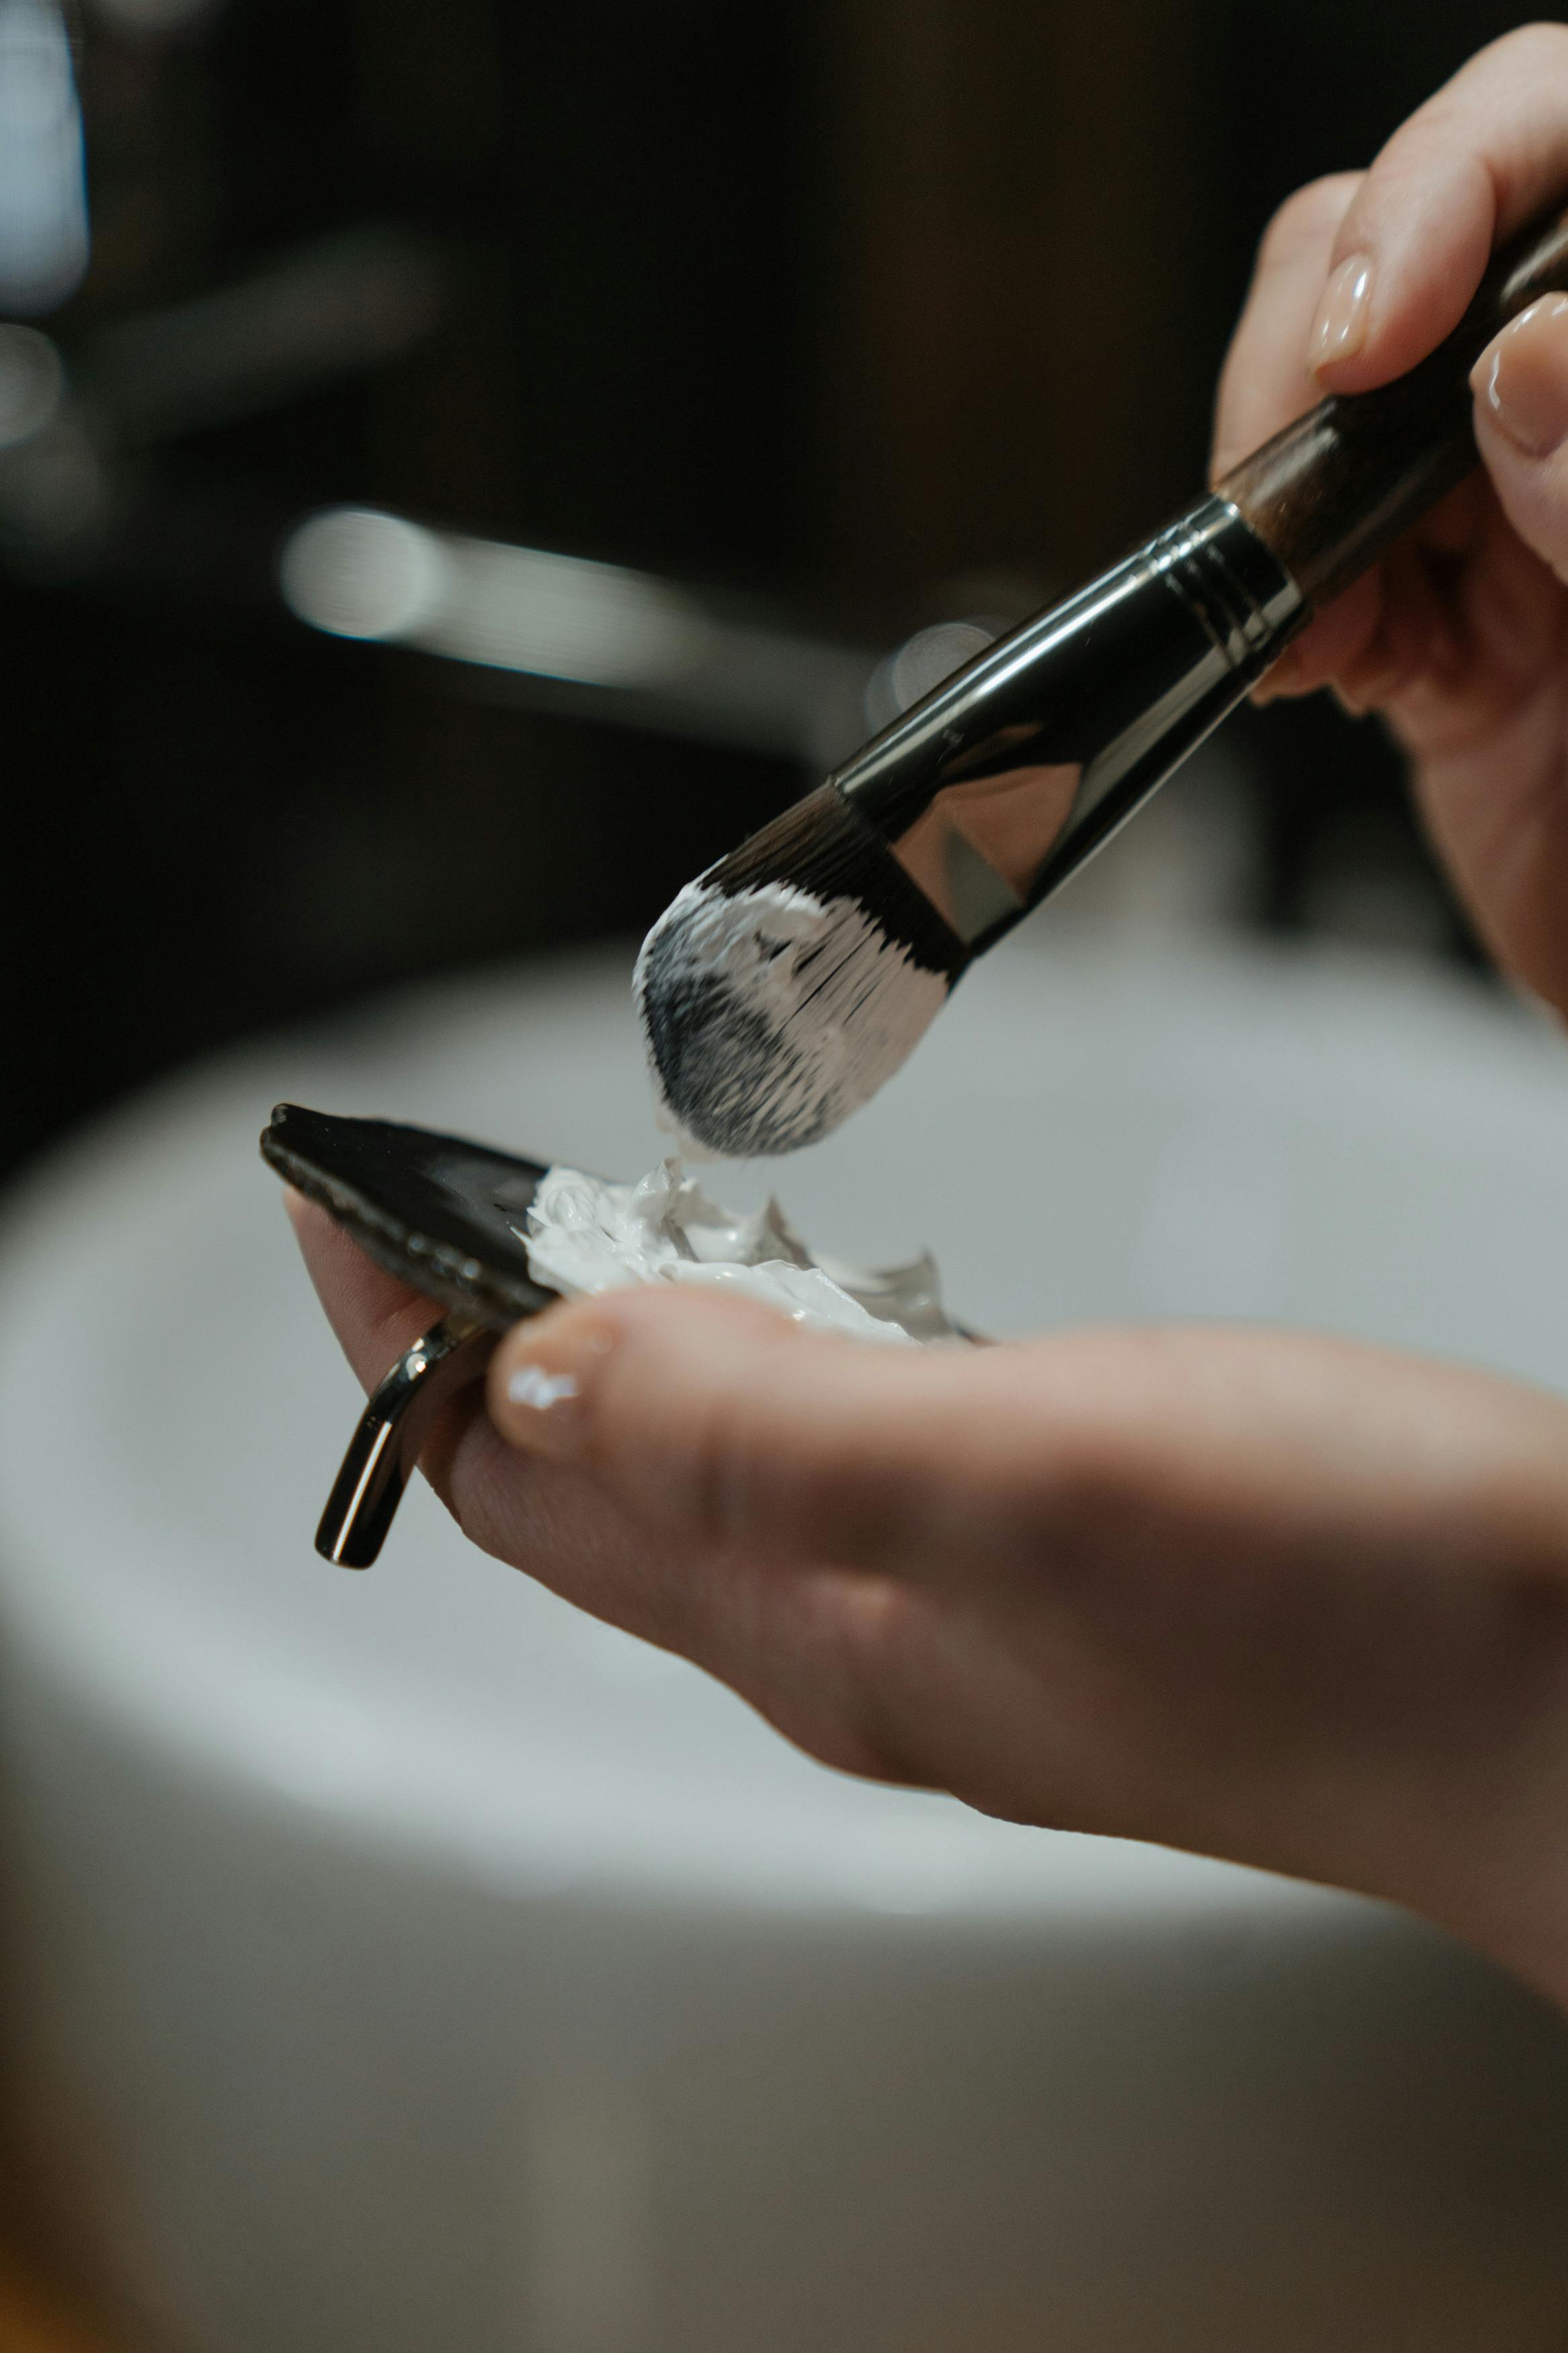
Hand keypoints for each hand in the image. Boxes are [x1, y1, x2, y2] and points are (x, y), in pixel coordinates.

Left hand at [292, 1192, 1567, 2010]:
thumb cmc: (1353, 1598)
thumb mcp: (1021, 1474)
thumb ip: (757, 1432)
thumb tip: (525, 1374)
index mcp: (822, 1624)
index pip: (525, 1484)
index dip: (402, 1345)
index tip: (329, 1206)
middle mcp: (870, 1637)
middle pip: (599, 1489)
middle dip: (490, 1344)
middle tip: (438, 1212)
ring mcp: (970, 1610)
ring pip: (723, 1475)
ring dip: (631, 1353)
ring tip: (597, 1233)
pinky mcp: (1071, 1565)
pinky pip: (852, 1462)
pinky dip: (787, 1365)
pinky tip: (828, 1311)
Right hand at [1212, 25, 1567, 1019]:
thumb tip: (1531, 359)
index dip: (1466, 185)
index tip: (1389, 331)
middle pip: (1431, 245)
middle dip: (1330, 348)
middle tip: (1306, 470)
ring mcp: (1520, 512)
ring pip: (1340, 396)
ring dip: (1281, 490)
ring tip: (1312, 613)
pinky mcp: (1445, 625)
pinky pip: (1315, 563)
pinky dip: (1278, 611)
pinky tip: (1316, 669)